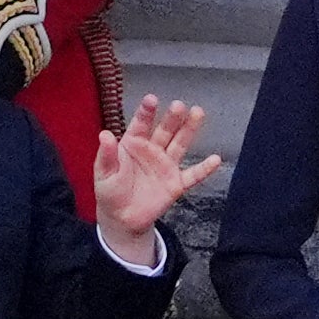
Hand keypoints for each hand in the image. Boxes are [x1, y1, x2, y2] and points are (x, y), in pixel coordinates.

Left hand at [93, 94, 223, 262]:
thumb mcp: (103, 173)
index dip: (146, 112)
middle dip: (172, 118)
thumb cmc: (110, 192)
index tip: (152, 99)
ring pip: (180, 144)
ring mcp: (166, 166)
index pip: (141, 124)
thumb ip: (107, 155)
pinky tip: (215, 160)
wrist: (121, 219)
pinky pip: (192, 175)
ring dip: (189, 130)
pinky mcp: (176, 184)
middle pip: (165, 130)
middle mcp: (153, 150)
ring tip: (198, 113)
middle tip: (179, 105)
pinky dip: (204, 169)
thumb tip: (104, 134)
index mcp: (133, 144)